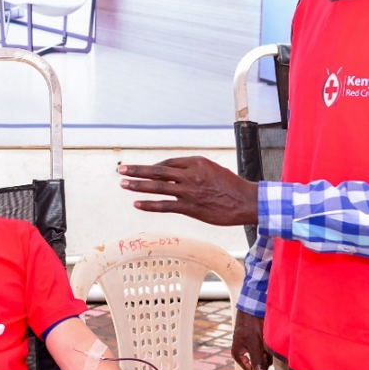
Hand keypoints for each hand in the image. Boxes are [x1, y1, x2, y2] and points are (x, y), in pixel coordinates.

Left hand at [119, 157, 257, 225]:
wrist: (247, 201)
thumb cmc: (231, 185)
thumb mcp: (212, 169)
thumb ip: (193, 170)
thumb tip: (174, 174)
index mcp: (196, 162)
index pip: (168, 162)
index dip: (154, 168)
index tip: (143, 171)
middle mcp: (191, 174)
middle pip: (158, 171)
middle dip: (137, 170)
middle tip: (121, 170)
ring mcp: (189, 191)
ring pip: (158, 187)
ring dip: (138, 185)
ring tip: (123, 184)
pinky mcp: (191, 207)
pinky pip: (166, 206)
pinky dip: (149, 205)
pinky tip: (137, 203)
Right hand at [232, 310, 271, 369]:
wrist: (252, 309)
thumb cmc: (251, 326)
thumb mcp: (255, 345)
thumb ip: (257, 361)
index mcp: (238, 355)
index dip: (260, 368)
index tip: (265, 357)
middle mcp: (242, 353)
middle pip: (258, 365)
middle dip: (264, 359)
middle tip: (265, 348)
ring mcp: (248, 348)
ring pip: (262, 358)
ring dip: (267, 353)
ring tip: (266, 342)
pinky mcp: (254, 342)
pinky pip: (263, 351)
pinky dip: (267, 348)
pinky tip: (267, 340)